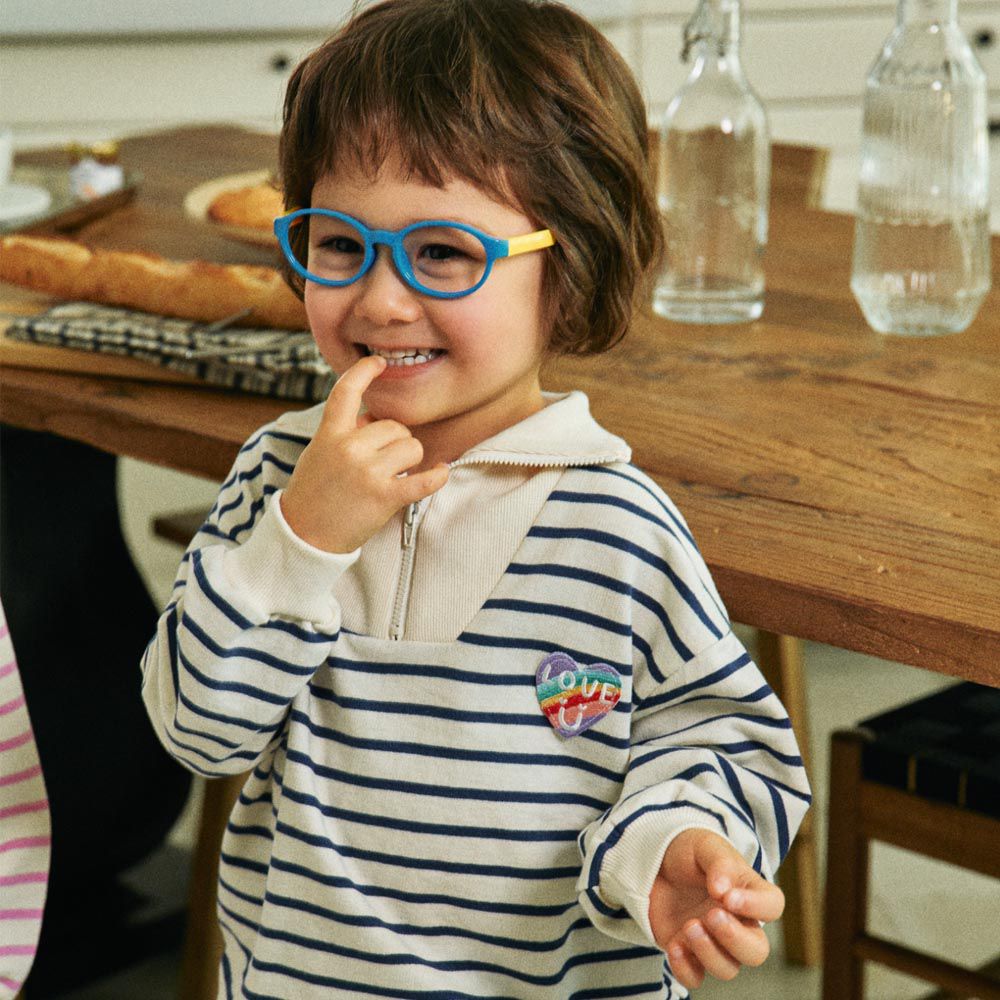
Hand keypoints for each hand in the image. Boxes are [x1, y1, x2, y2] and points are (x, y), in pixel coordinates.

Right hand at [280, 354, 448, 552]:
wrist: (303, 535)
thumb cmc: (313, 493)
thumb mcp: (319, 452)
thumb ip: (345, 432)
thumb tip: (375, 419)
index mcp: (330, 434)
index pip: (346, 391)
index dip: (364, 371)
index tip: (378, 362)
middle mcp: (349, 448)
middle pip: (395, 427)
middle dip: (395, 442)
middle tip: (380, 463)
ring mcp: (367, 472)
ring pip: (412, 447)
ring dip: (409, 461)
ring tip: (391, 477)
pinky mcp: (384, 496)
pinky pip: (423, 481)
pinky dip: (437, 477)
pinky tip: (442, 472)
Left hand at [648, 828, 783, 989]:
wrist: (654, 862)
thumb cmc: (688, 852)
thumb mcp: (705, 845)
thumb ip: (720, 863)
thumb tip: (724, 890)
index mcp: (748, 893)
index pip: (772, 906)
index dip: (756, 907)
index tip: (729, 898)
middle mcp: (737, 923)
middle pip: (756, 951)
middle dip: (734, 939)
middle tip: (711, 915)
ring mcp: (713, 941)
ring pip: (728, 969)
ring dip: (709, 953)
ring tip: (689, 926)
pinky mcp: (689, 954)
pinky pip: (695, 978)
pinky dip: (686, 969)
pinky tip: (674, 946)